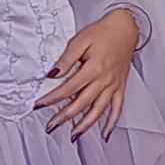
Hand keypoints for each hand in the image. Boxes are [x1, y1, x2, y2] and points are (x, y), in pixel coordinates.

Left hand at [38, 7, 139, 134]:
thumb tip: (53, 74)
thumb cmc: (103, 33)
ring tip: (73, 136)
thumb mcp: (80, 40)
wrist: (125, 29)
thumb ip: (66, 59)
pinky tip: (105, 134)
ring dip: (85, 125)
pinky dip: (111, 123)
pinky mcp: (120, 88)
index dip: (52, 99)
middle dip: (64, 117)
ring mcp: (113, 86)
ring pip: (99, 111)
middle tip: (51, 126)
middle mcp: (104, 80)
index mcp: (94, 68)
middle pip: (81, 104)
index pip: (68, 89)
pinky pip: (117, 109)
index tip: (39, 105)